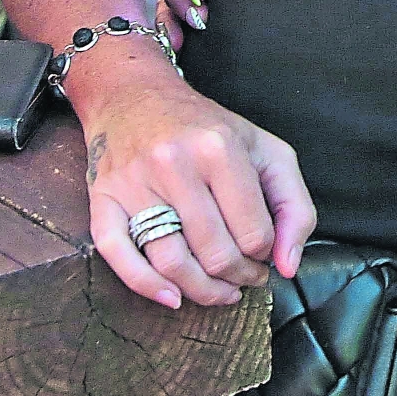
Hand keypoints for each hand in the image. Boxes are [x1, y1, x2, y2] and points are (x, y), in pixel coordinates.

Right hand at [83, 68, 314, 309]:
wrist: (136, 97)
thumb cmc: (210, 129)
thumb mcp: (267, 151)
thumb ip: (293, 206)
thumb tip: (289, 266)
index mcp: (220, 148)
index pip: (253, 232)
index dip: (265, 256)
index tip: (264, 256)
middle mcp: (175, 163)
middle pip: (214, 252)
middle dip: (237, 278)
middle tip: (245, 279)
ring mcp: (134, 183)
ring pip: (171, 262)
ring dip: (202, 291)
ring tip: (219, 291)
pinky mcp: (103, 199)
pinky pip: (119, 257)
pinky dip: (147, 287)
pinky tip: (173, 298)